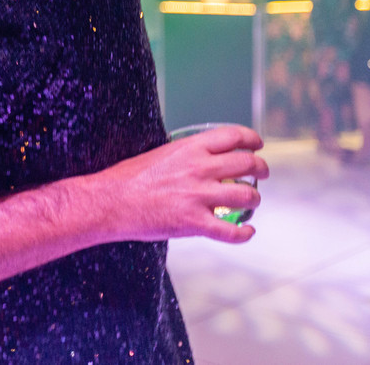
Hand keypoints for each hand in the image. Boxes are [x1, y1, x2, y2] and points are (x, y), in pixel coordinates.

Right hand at [97, 125, 268, 243]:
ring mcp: (199, 197)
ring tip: (252, 201)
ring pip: (246, 196)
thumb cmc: (127, 177)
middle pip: (247, 164)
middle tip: (261, 173)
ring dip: (255, 198)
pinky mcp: (195, 224)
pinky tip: (247, 231)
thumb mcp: (159, 153)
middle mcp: (199, 169)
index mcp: (189, 148)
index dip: (252, 139)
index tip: (257, 145)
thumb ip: (184, 155)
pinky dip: (245, 234)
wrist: (109, 202)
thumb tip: (201, 158)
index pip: (233, 136)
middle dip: (260, 169)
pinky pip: (232, 232)